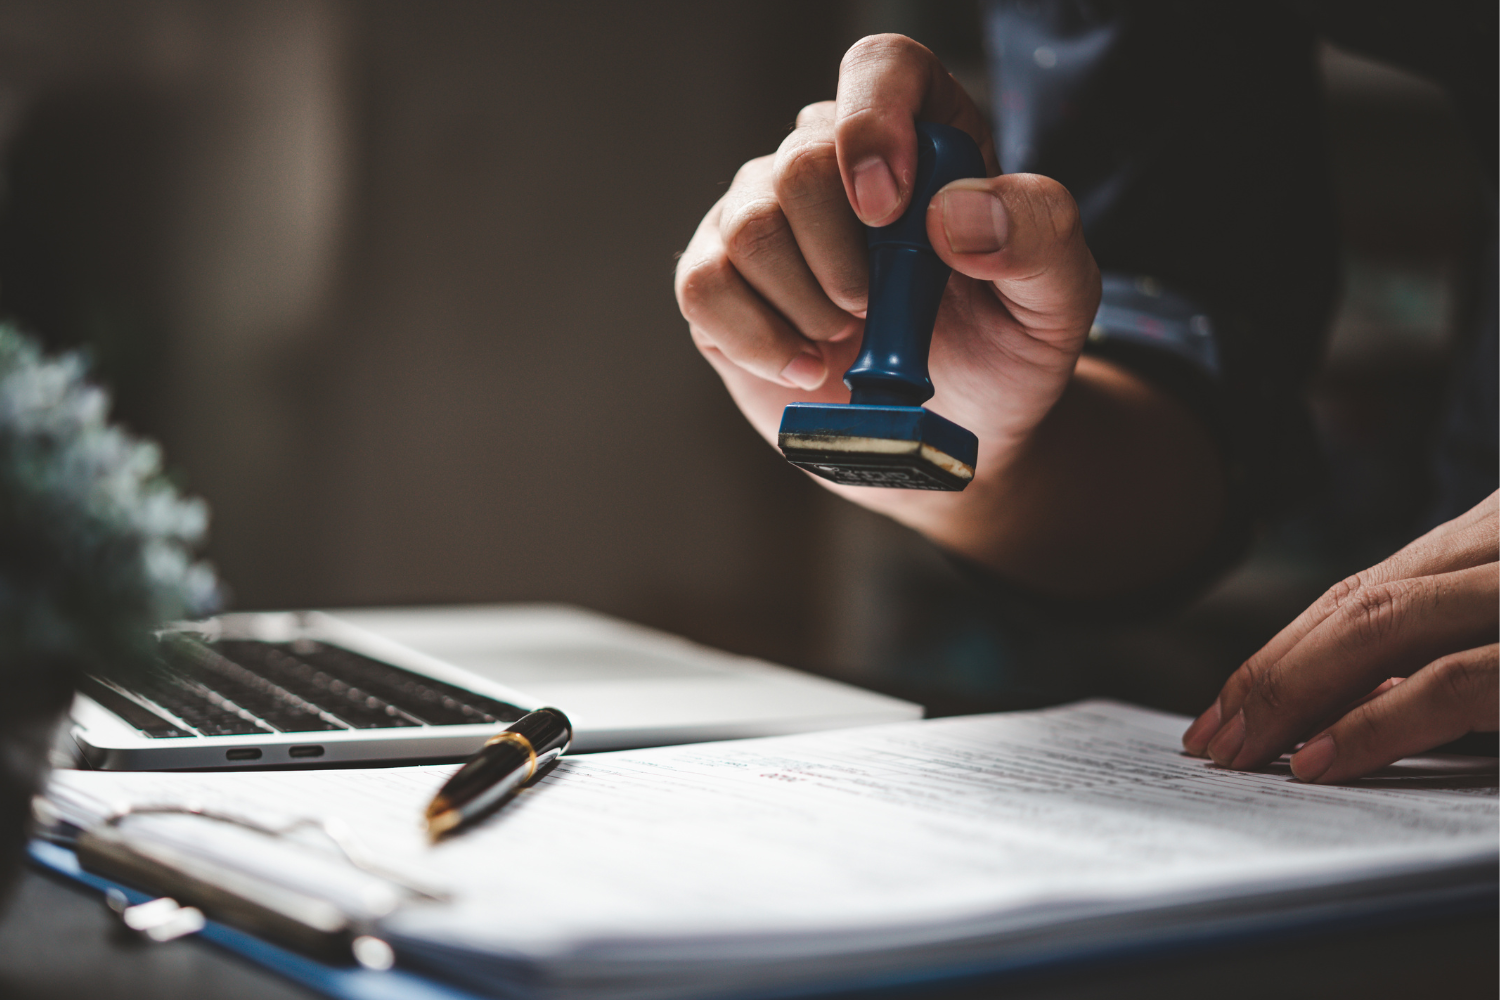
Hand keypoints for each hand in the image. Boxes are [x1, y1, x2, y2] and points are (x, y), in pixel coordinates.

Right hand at [673, 36, 1098, 525]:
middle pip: (799, 162)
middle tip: (880, 309)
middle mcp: (831, 163)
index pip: (878, 70)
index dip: (874, 124)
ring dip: (806, 303)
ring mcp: (766, 218)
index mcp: (921, 135)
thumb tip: (951, 215)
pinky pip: (703, 285)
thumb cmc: (1003, 350)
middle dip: (843, 256)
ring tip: (849, 339)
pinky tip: (807, 368)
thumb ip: (1036, 235)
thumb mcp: (1059, 296)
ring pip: (747, 224)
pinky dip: (757, 338)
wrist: (950, 433)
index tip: (889, 211)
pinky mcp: (721, 282)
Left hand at [1183, 491, 1498, 782]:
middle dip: (1271, 675)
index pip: (1364, 591)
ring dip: (1295, 692)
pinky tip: (1316, 762)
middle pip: (1357, 602)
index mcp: (1494, 541)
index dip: (1284, 651)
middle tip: (1212, 741)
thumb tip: (1361, 699)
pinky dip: (1373, 724)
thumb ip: (1446, 644)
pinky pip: (1449, 681)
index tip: (1225, 709)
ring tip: (1241, 754)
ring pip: (1382, 622)